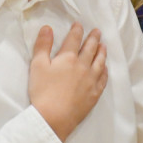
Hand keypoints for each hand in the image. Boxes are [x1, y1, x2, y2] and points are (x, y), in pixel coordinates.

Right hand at [29, 23, 107, 140]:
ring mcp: (91, 80)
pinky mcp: (94, 93)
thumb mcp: (37, 66)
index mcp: (68, 58)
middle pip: (90, 48)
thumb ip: (43, 45)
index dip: (77, 31)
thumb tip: (47, 28)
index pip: (74, 40)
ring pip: (99, 62)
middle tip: (97, 31)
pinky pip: (103, 78)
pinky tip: (105, 68)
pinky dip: (104, 70)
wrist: (54, 117)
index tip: (79, 25)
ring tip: (103, 46)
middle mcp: (83, 66)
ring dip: (102, 52)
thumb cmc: (43, 91)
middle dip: (93, 38)